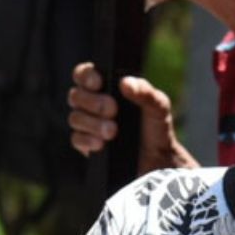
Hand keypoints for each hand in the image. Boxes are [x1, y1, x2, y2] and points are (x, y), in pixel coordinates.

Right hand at [68, 61, 197, 174]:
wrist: (159, 160)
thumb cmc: (157, 127)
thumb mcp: (158, 106)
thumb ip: (145, 92)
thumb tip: (126, 82)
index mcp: (107, 87)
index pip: (84, 74)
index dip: (86, 75)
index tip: (98, 83)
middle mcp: (93, 103)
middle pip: (76, 96)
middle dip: (93, 102)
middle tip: (113, 110)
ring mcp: (88, 124)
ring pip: (75, 117)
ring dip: (93, 123)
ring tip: (112, 131)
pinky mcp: (87, 144)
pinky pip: (76, 139)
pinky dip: (88, 140)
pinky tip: (101, 144)